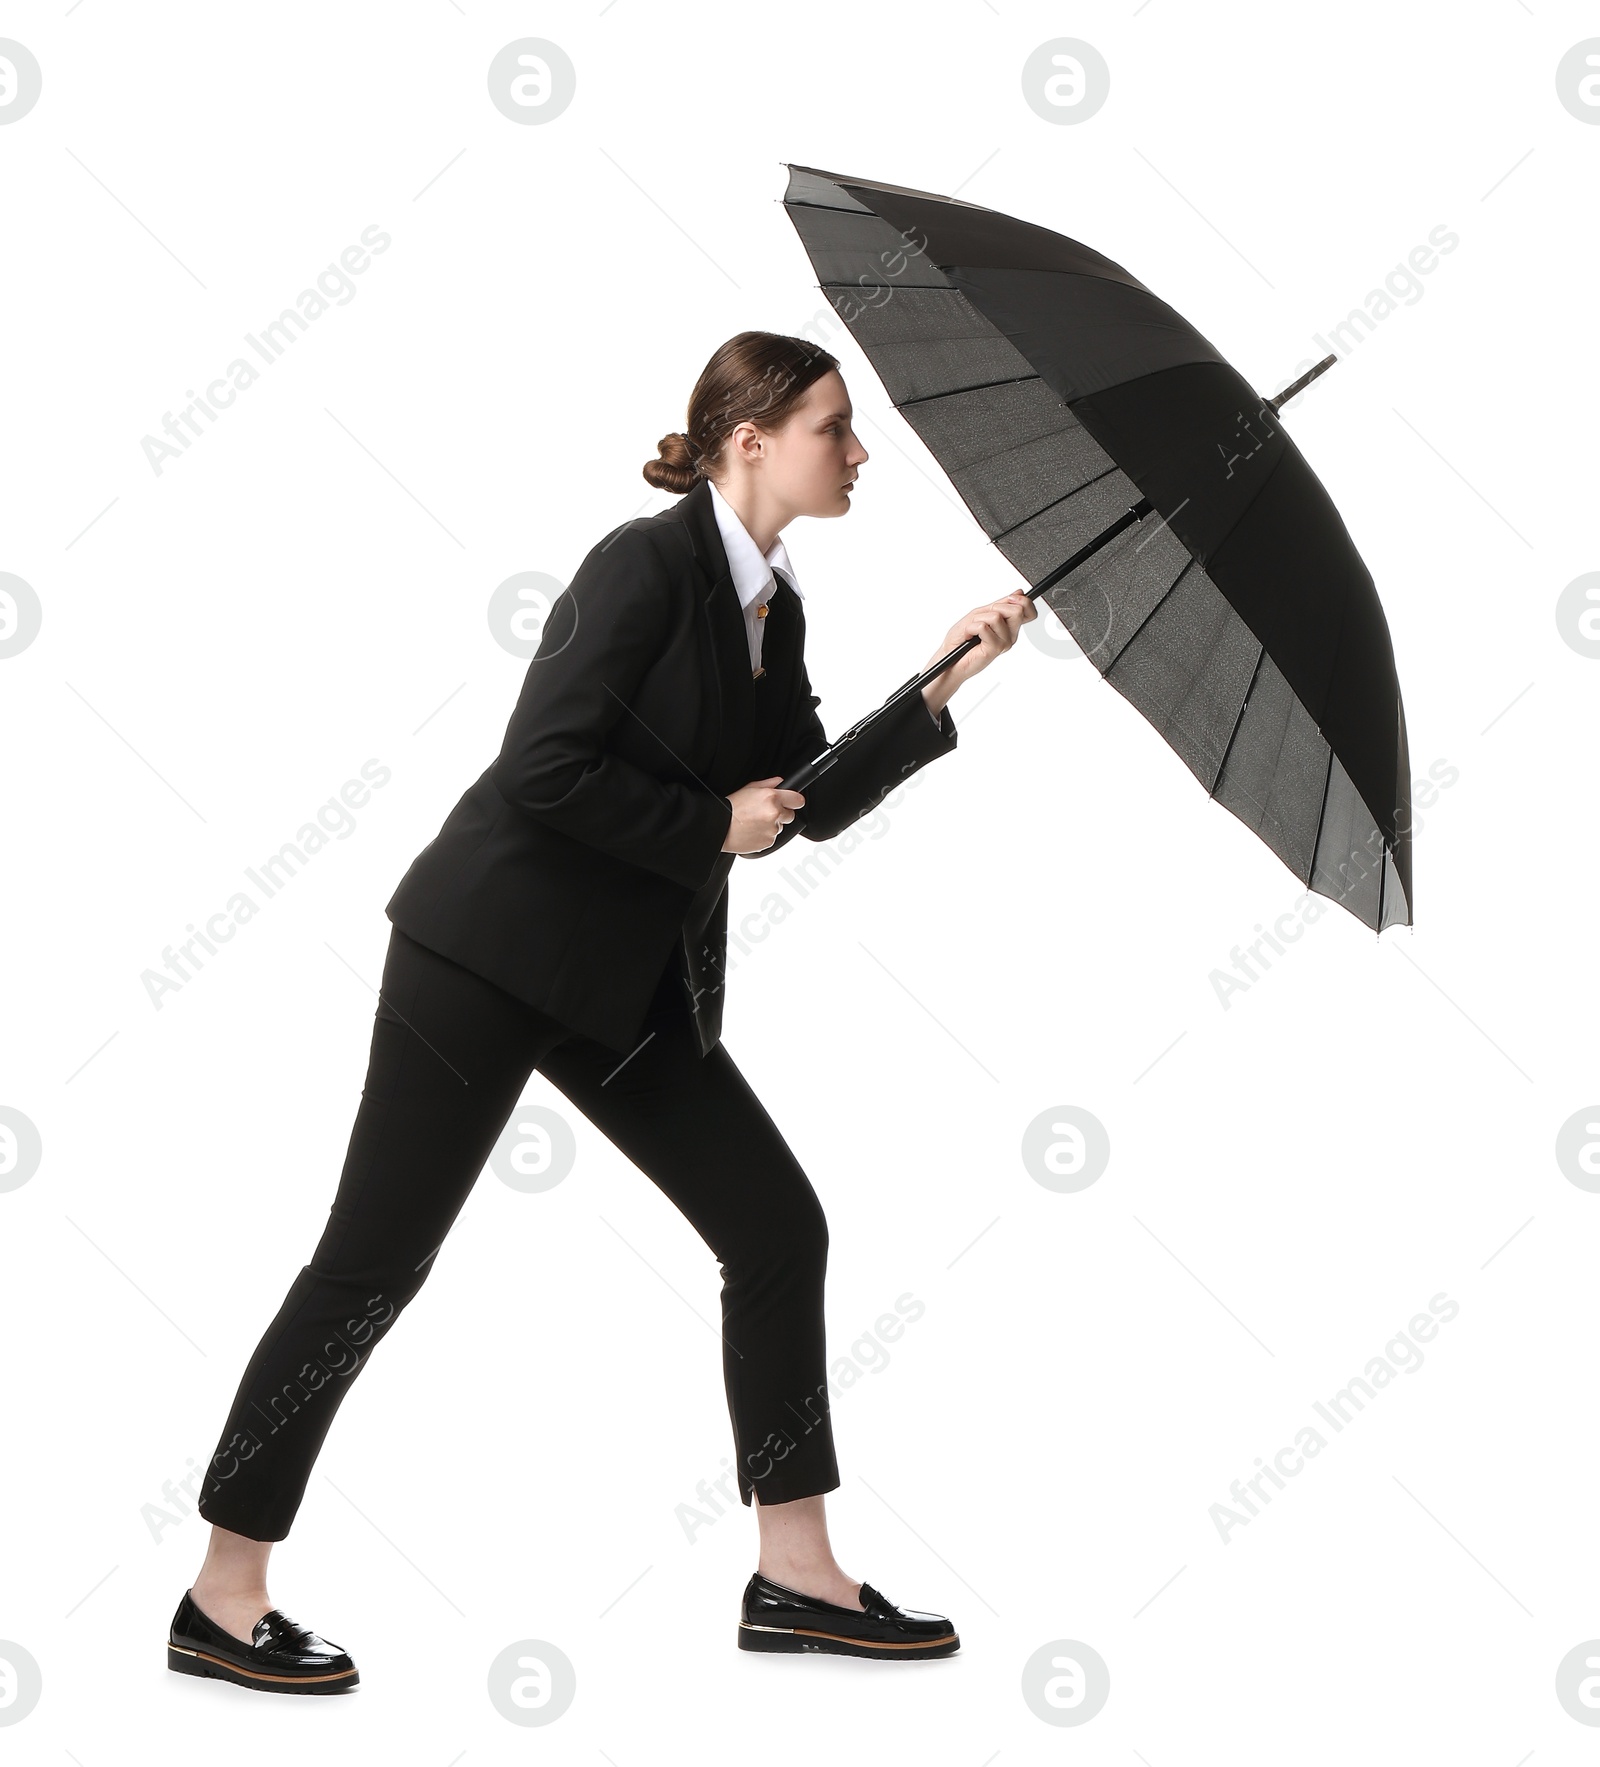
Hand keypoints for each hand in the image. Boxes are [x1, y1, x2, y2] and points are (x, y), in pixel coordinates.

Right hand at [721, 775, 806, 853]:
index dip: (794, 801)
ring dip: (771, 825)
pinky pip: (772, 838)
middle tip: (765, 813)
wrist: (720, 827)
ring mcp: (772, 829)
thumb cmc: (730, 808)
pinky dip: (765, 836)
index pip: (797, 800)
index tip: (792, 802)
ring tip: (754, 822)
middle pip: (790, 815)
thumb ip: (768, 784)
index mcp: (771, 798)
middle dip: (781, 814)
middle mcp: (774, 813)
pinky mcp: (768, 842)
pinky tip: (752, 831)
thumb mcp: (748, 789)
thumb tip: (780, 782)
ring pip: (780, 827)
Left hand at [920, 591, 1036, 717]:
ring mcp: (1004, 643)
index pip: (1029, 610)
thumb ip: (1000, 604)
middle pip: (1017, 610)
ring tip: (973, 631)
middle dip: (996, 608)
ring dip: (979, 619)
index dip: (1022, 601)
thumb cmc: (961, 639)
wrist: (949, 658)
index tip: (1010, 599)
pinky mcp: (995, 649)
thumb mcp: (980, 614)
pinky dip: (971, 627)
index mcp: (1009, 626)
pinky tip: (970, 636)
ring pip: (997, 617)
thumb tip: (1019, 593)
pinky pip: (983, 627)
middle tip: (982, 619)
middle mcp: (1010, 635)